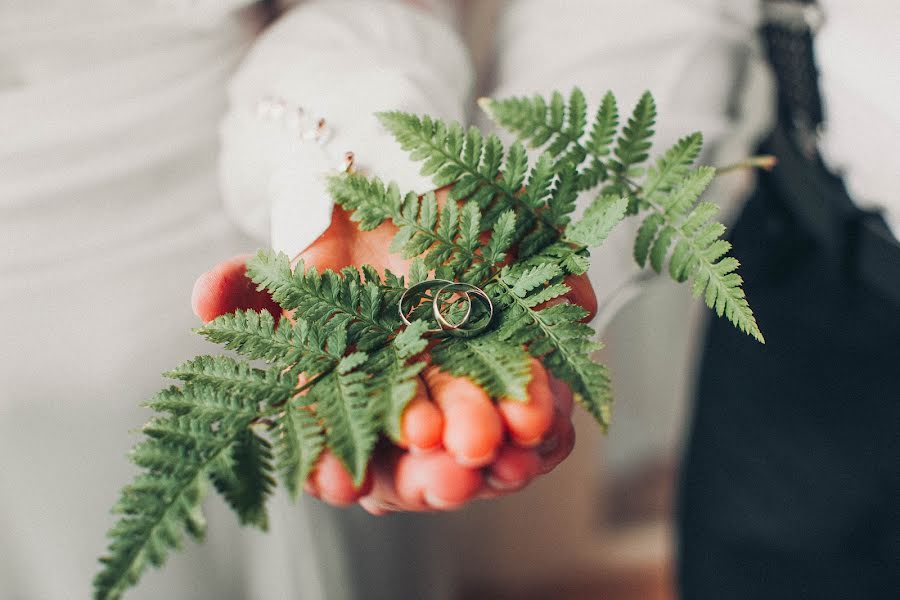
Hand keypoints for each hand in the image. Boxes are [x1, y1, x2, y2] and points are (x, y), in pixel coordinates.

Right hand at [192, 188, 596, 512]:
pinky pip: (537, 401)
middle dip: (432, 467)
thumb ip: (249, 283)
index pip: (342, 447)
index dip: (336, 463)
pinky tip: (543, 426)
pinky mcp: (524, 356)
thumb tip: (201, 301)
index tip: (336, 479)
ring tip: (498, 450)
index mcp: (356, 393)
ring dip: (494, 448)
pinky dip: (542, 414)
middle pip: (421, 448)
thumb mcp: (294, 254)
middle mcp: (413, 400)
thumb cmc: (347, 237)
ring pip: (482, 433)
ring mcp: (469, 385)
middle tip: (445, 472)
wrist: (418, 195)